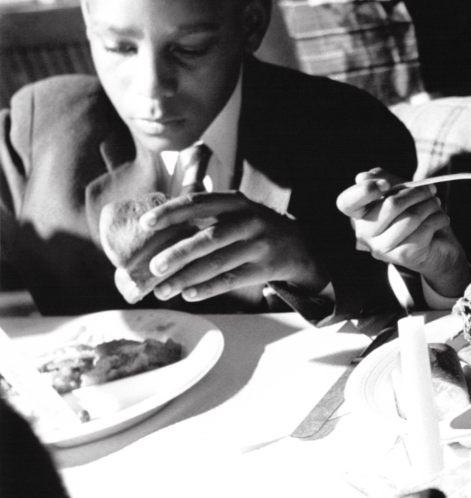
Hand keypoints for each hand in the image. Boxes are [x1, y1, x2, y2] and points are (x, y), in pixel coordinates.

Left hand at [139, 192, 326, 300]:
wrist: (297, 245)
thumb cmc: (252, 227)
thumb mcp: (235, 209)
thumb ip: (204, 212)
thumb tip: (156, 228)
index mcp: (235, 202)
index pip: (198, 203)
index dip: (171, 213)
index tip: (145, 224)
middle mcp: (250, 221)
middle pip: (209, 238)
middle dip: (178, 254)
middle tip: (153, 267)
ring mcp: (260, 246)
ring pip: (219, 264)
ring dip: (187, 278)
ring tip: (162, 290)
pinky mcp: (266, 269)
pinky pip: (233, 280)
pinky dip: (209, 288)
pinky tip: (189, 295)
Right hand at [336, 169, 470, 296]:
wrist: (438, 246)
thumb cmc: (414, 213)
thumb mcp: (399, 191)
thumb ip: (383, 180)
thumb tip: (362, 177)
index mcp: (359, 214)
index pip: (346, 203)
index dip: (365, 190)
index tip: (386, 184)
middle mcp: (365, 233)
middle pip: (391, 205)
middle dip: (417, 192)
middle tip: (430, 190)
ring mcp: (382, 248)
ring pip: (411, 217)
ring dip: (430, 205)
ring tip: (436, 204)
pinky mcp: (403, 256)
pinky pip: (424, 230)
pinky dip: (439, 219)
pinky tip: (441, 219)